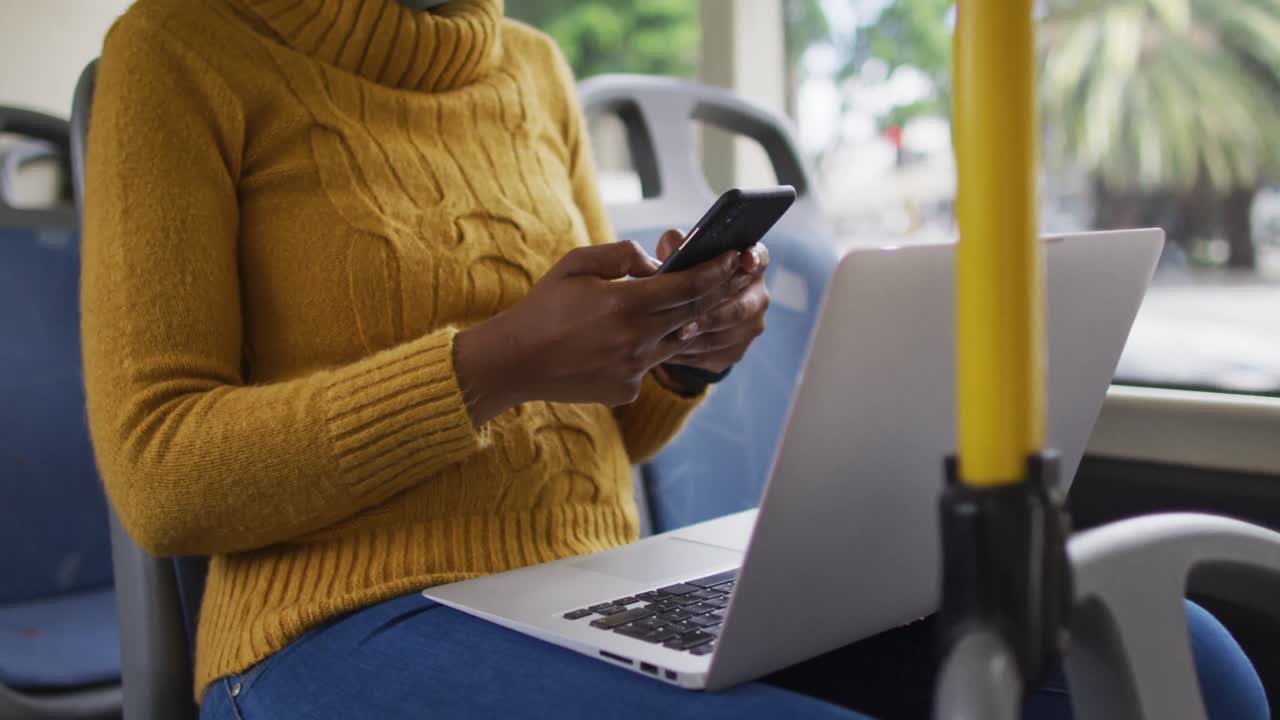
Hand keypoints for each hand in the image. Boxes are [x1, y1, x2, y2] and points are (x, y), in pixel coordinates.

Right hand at [454, 240, 743, 424]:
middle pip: (693, 314)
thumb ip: (620, 255)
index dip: (716, 270)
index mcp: (625, 304)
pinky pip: (650, 365)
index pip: (689, 286)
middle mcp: (637, 339)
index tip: (734, 257)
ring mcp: (634, 369)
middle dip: (716, 292)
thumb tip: (655, 262)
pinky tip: (622, 343)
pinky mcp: (627, 390)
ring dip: (682, 323)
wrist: (514, 362)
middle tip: (734, 275)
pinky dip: (647, 350)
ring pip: (676, 341)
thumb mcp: (575, 265)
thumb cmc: (543, 308)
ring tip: (683, 305)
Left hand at [655, 228, 769, 374]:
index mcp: (749, 265)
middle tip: (686, 319)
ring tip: (675, 335)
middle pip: (741, 306)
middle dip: (712, 313)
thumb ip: (674, 247)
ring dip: (702, 335)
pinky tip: (675, 350)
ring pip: (727, 333)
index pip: (759, 258)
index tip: (744, 259)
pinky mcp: (736, 351)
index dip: (753, 259)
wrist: (685, 320)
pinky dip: (695, 352)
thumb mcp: (678, 260)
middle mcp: (757, 295)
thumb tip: (668, 244)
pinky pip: (716, 354)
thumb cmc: (683, 278)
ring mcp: (750, 326)